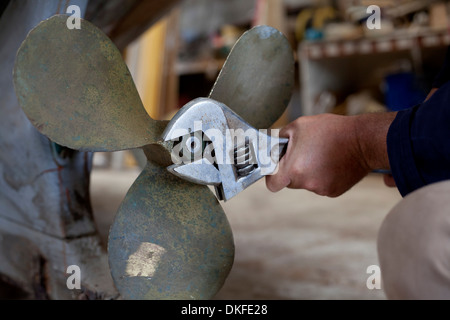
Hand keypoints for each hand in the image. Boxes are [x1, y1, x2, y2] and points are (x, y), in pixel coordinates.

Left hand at [266, 112, 395, 196]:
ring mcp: (320, 189)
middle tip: (304, 153)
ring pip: (306, 182)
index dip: (272, 176)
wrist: (363, 140)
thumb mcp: (298, 126)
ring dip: (309, 172)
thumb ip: (279, 139)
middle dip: (293, 169)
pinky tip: (332, 162)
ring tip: (321, 154)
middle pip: (289, 182)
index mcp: (293, 169)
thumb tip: (272, 148)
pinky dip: (323, 176)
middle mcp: (306, 182)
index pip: (272, 184)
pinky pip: (321, 185)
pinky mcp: (333, 191)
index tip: (277, 167)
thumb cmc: (330, 131)